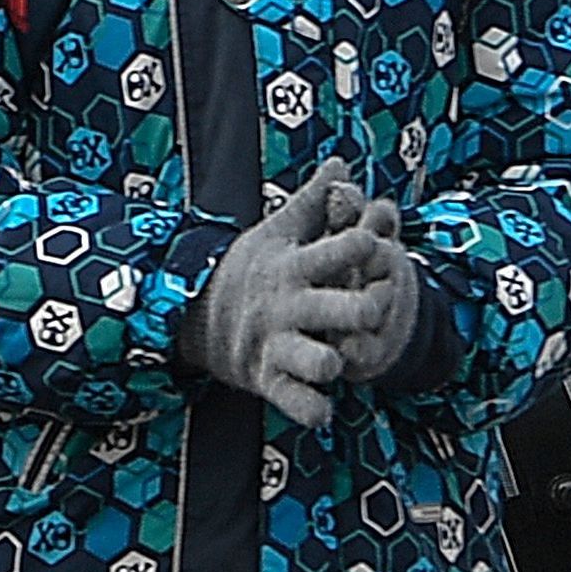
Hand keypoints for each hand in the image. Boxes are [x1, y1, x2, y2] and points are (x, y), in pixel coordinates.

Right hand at [185, 159, 412, 425]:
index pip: (341, 250)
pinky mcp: (267, 379)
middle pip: (340, 310)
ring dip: (336, 363)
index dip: (367, 246)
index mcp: (294, 267)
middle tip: (378, 310)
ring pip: (317, 361)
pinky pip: (294, 401)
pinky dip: (312, 410)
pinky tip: (325, 408)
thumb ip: (313, 200)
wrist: (193, 317)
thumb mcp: (276, 231)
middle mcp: (287, 306)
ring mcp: (276, 345)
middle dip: (368, 310)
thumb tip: (340, 161)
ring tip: (340, 360)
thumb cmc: (250, 271)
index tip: (377, 243)